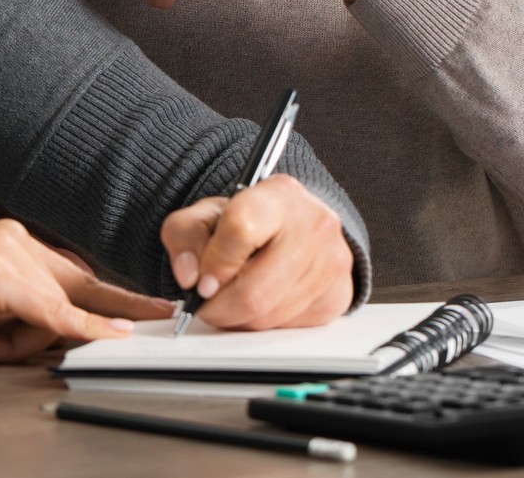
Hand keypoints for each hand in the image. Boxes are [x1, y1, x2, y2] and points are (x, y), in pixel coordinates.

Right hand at [0, 219, 173, 366]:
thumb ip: (30, 313)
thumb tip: (82, 329)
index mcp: (9, 240)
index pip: (72, 272)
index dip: (114, 294)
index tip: (151, 307)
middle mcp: (11, 237)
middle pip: (74, 287)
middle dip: (111, 308)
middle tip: (168, 314)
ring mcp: (4, 251)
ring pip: (56, 310)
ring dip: (22, 344)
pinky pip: (54, 313)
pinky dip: (84, 329)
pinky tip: (113, 336)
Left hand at [162, 174, 354, 329]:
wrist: (296, 226)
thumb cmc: (249, 221)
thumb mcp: (206, 215)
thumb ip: (185, 236)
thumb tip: (188, 276)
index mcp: (278, 195)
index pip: (240, 231)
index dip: (214, 265)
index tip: (200, 283)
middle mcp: (314, 225)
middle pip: (255, 291)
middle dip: (219, 308)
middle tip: (208, 305)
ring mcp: (332, 262)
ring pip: (269, 316)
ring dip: (240, 319)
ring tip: (233, 299)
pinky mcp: (338, 295)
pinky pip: (288, 328)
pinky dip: (265, 324)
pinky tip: (262, 302)